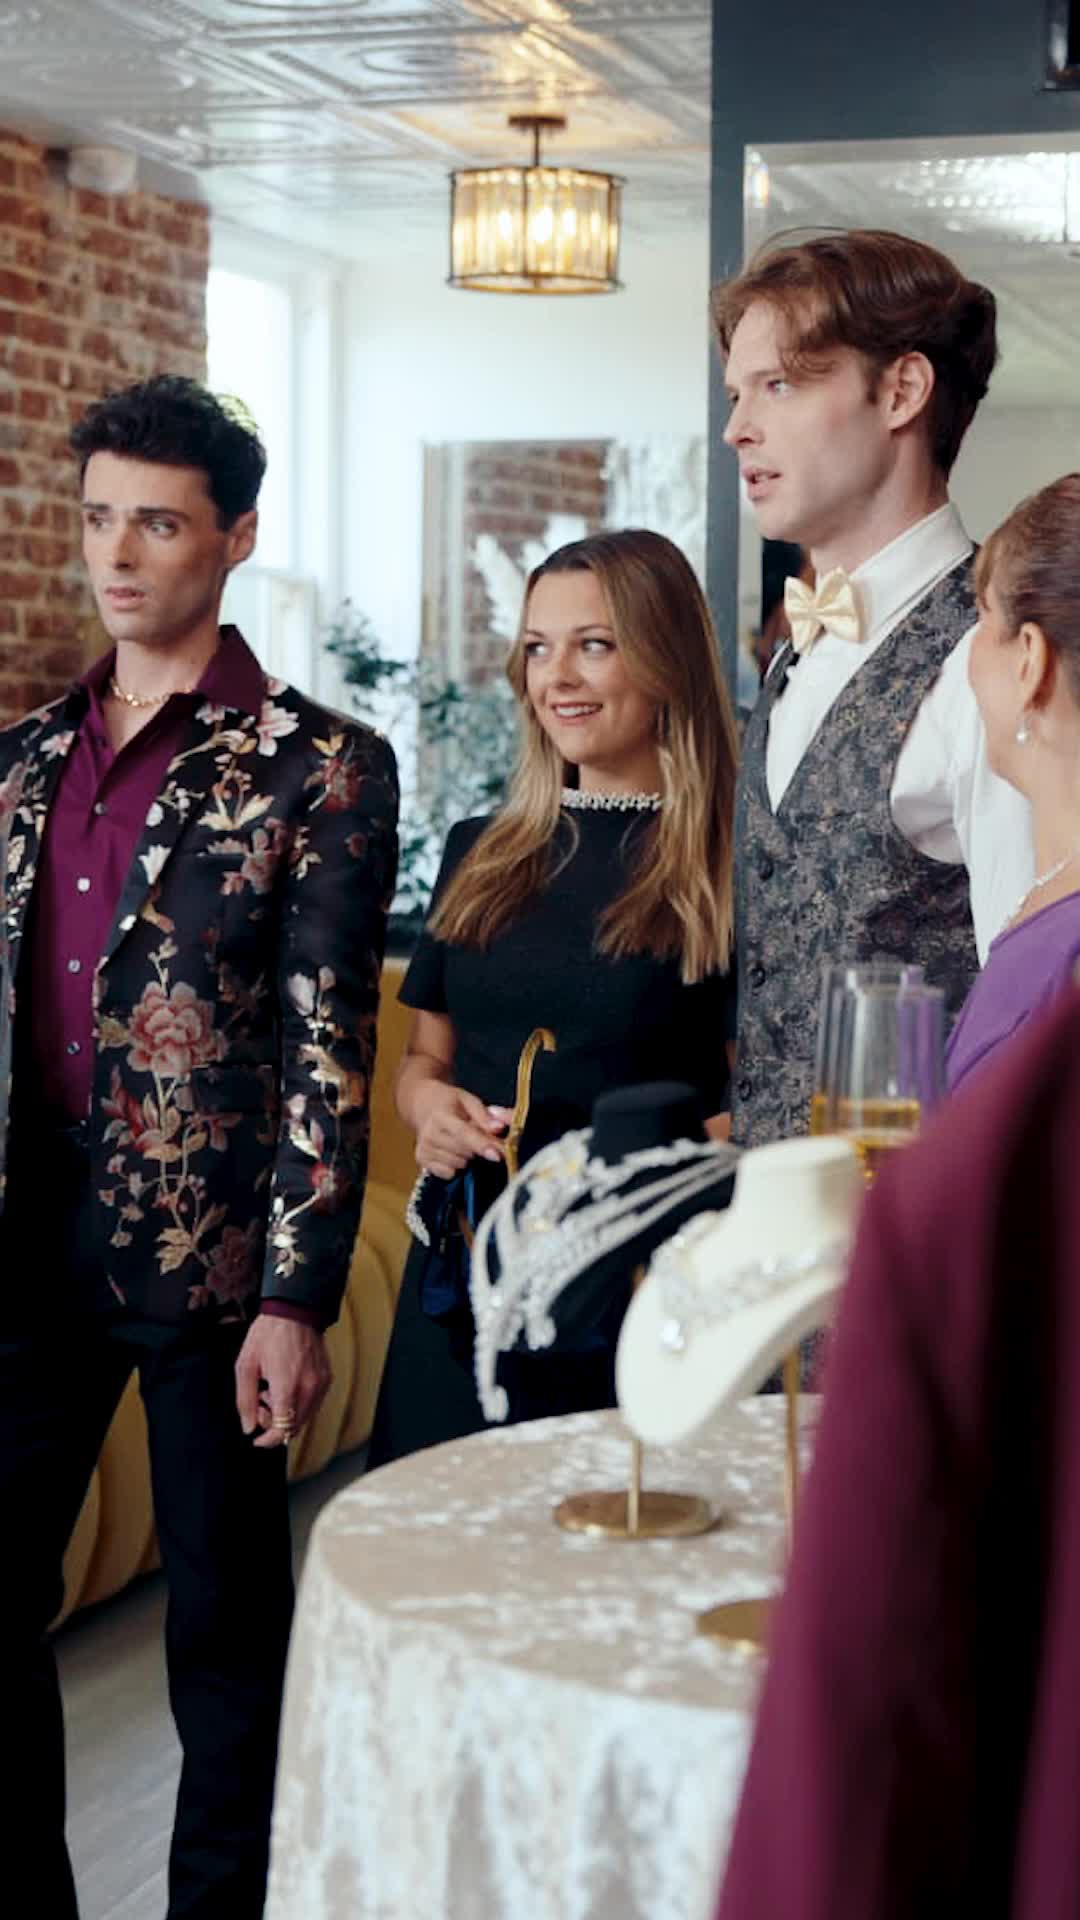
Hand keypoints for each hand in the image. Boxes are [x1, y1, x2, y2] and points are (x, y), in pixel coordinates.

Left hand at [235, 1315, 331, 1448]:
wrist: (294, 1310)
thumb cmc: (268, 1334)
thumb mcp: (245, 1365)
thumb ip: (245, 1401)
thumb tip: (248, 1427)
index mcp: (287, 1386)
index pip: (282, 1430)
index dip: (268, 1440)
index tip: (258, 1439)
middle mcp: (309, 1388)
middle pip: (294, 1427)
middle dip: (274, 1424)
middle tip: (261, 1404)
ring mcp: (321, 1384)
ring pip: (305, 1418)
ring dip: (287, 1414)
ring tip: (273, 1391)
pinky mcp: (327, 1378)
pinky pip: (313, 1404)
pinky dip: (298, 1404)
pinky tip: (286, 1384)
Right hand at [414, 1084, 510, 1180]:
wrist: (421, 1105)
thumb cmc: (448, 1102)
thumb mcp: (468, 1100)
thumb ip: (484, 1115)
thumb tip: (499, 1128)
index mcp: (441, 1116)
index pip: (464, 1134)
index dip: (483, 1145)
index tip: (498, 1155)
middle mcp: (430, 1134)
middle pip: (464, 1152)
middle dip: (479, 1148)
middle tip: (481, 1137)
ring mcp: (425, 1150)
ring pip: (459, 1165)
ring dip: (467, 1157)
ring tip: (462, 1142)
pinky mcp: (423, 1161)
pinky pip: (449, 1173)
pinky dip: (456, 1166)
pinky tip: (453, 1152)